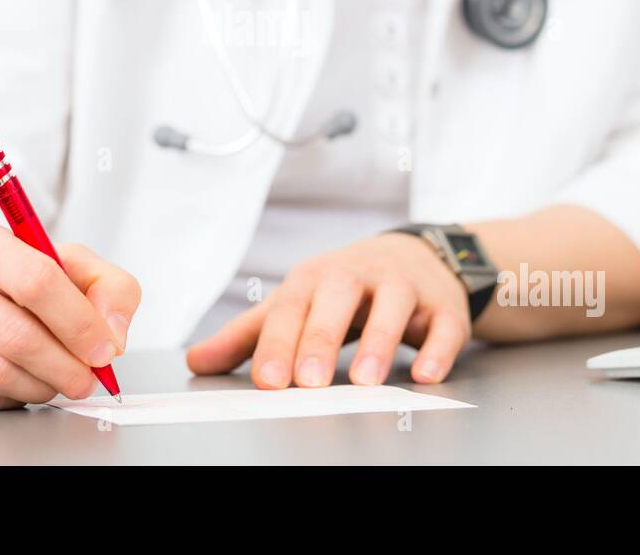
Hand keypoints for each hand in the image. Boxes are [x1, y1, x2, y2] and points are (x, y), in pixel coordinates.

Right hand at [0, 224, 140, 409]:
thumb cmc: (14, 283)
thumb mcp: (69, 266)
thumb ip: (109, 288)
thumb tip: (112, 334)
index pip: (36, 279)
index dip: (78, 321)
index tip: (103, 348)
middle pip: (16, 334)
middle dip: (65, 365)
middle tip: (87, 378)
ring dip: (42, 385)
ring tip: (58, 380)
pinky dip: (12, 398)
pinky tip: (21, 382)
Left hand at [187, 233, 471, 387]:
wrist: (416, 257)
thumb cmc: (344, 289)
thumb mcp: (297, 303)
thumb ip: (249, 335)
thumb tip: (195, 361)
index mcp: (315, 277)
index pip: (291, 306)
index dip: (277, 342)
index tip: (266, 379)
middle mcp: (359, 274)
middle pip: (338, 297)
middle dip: (321, 338)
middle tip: (306, 381)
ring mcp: (404, 286)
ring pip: (393, 305)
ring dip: (379, 341)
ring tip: (364, 382)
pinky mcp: (443, 306)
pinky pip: (444, 325)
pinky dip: (437, 348)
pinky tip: (425, 374)